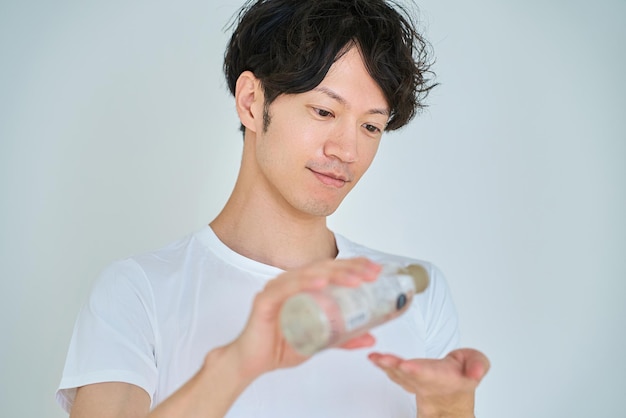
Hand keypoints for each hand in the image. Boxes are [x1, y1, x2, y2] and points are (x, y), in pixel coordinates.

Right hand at [224, 257, 381, 381]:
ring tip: (355, 280)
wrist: (253, 363)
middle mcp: (291, 282)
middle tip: (371, 274)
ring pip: (308, 274)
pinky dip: (304, 283)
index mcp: (303, 287)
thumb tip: (371, 337)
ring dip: (334, 274)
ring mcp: (277, 289)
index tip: (376, 270)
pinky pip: (286, 288)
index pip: (332, 269)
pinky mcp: (265, 301)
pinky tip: (321, 283)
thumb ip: (343, 338)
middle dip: (350, 268)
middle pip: (324, 267)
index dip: (354, 266)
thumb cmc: (281, 347)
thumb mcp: (320, 341)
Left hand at [368, 348, 489, 417]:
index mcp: (444, 378)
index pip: (430, 375)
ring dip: (385, 366)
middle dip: (394, 367)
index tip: (406, 366)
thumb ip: (478, 365)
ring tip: (374, 357)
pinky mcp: (405, 379)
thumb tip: (475, 372)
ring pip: (398, 375)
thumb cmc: (462, 376)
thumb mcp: (477, 363)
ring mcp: (414, 383)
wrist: (452, 397)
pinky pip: (393, 373)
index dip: (417, 371)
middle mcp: (427, 383)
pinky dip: (383, 366)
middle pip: (408, 376)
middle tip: (381, 359)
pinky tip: (373, 358)